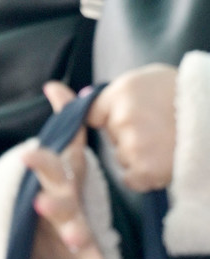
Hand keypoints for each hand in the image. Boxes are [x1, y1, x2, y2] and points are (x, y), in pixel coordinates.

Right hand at [22, 81, 114, 258]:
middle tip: (40, 199)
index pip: (49, 163)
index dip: (39, 159)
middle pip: (54, 194)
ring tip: (76, 238)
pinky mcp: (77, 253)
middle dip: (50, 195)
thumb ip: (62, 118)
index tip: (27, 156)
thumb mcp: (59, 153)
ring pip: (69, 227)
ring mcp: (65, 228)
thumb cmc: (55, 187)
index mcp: (55, 176)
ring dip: (71, 231)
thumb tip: (56, 84)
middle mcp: (56, 201)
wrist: (33, 237)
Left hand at [87, 63, 176, 191]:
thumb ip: (115, 91)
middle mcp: (123, 117)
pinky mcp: (146, 168)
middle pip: (111, 136)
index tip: (124, 119)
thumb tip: (76, 94)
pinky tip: (162, 161)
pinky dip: (144, 176)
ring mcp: (134, 144)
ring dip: (137, 155)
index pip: (92, 113)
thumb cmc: (182, 94)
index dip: (107, 118)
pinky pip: (132, 179)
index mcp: (121, 92)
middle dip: (126, 135)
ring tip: (165, 143)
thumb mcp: (147, 79)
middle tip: (155, 129)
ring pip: (122, 157)